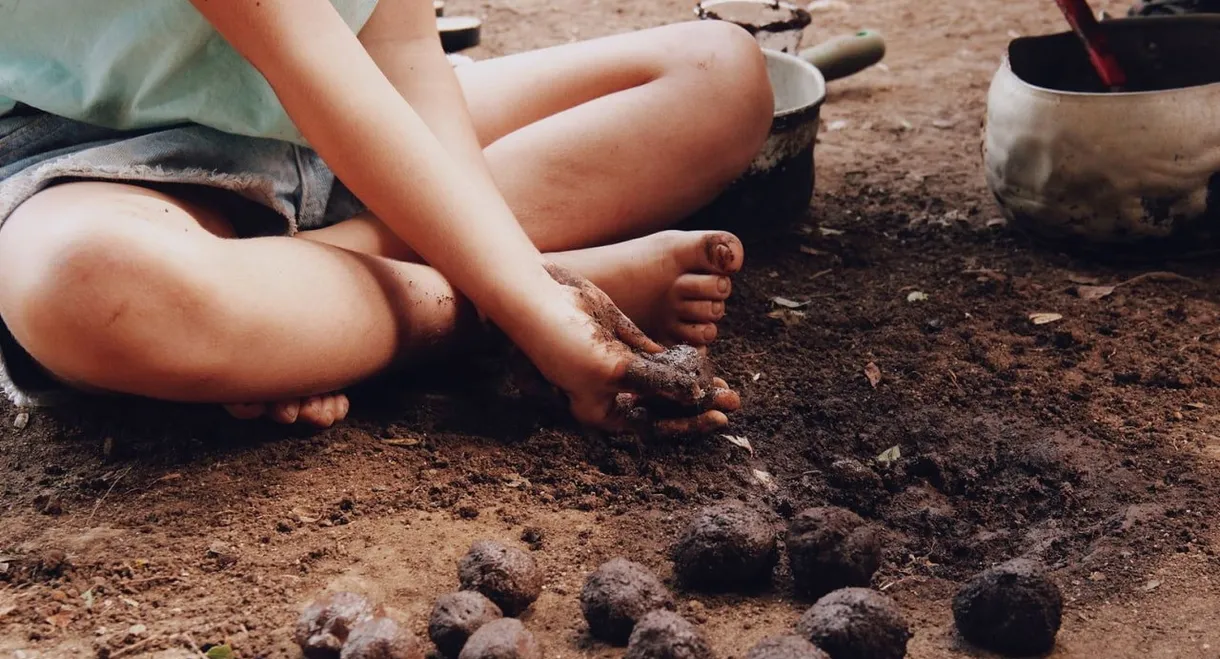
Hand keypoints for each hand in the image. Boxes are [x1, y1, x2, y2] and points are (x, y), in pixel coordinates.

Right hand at [514, 264, 739, 434]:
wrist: (541, 298)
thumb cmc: (565, 342)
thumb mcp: (613, 369)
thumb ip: (655, 381)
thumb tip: (695, 396)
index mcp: (600, 411)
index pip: (651, 426)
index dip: (687, 424)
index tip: (718, 416)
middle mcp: (611, 393)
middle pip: (662, 405)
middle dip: (697, 404)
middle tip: (733, 401)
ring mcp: (619, 367)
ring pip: (664, 381)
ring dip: (694, 383)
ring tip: (726, 386)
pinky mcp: (624, 341)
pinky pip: (658, 356)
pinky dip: (680, 361)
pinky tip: (704, 362)